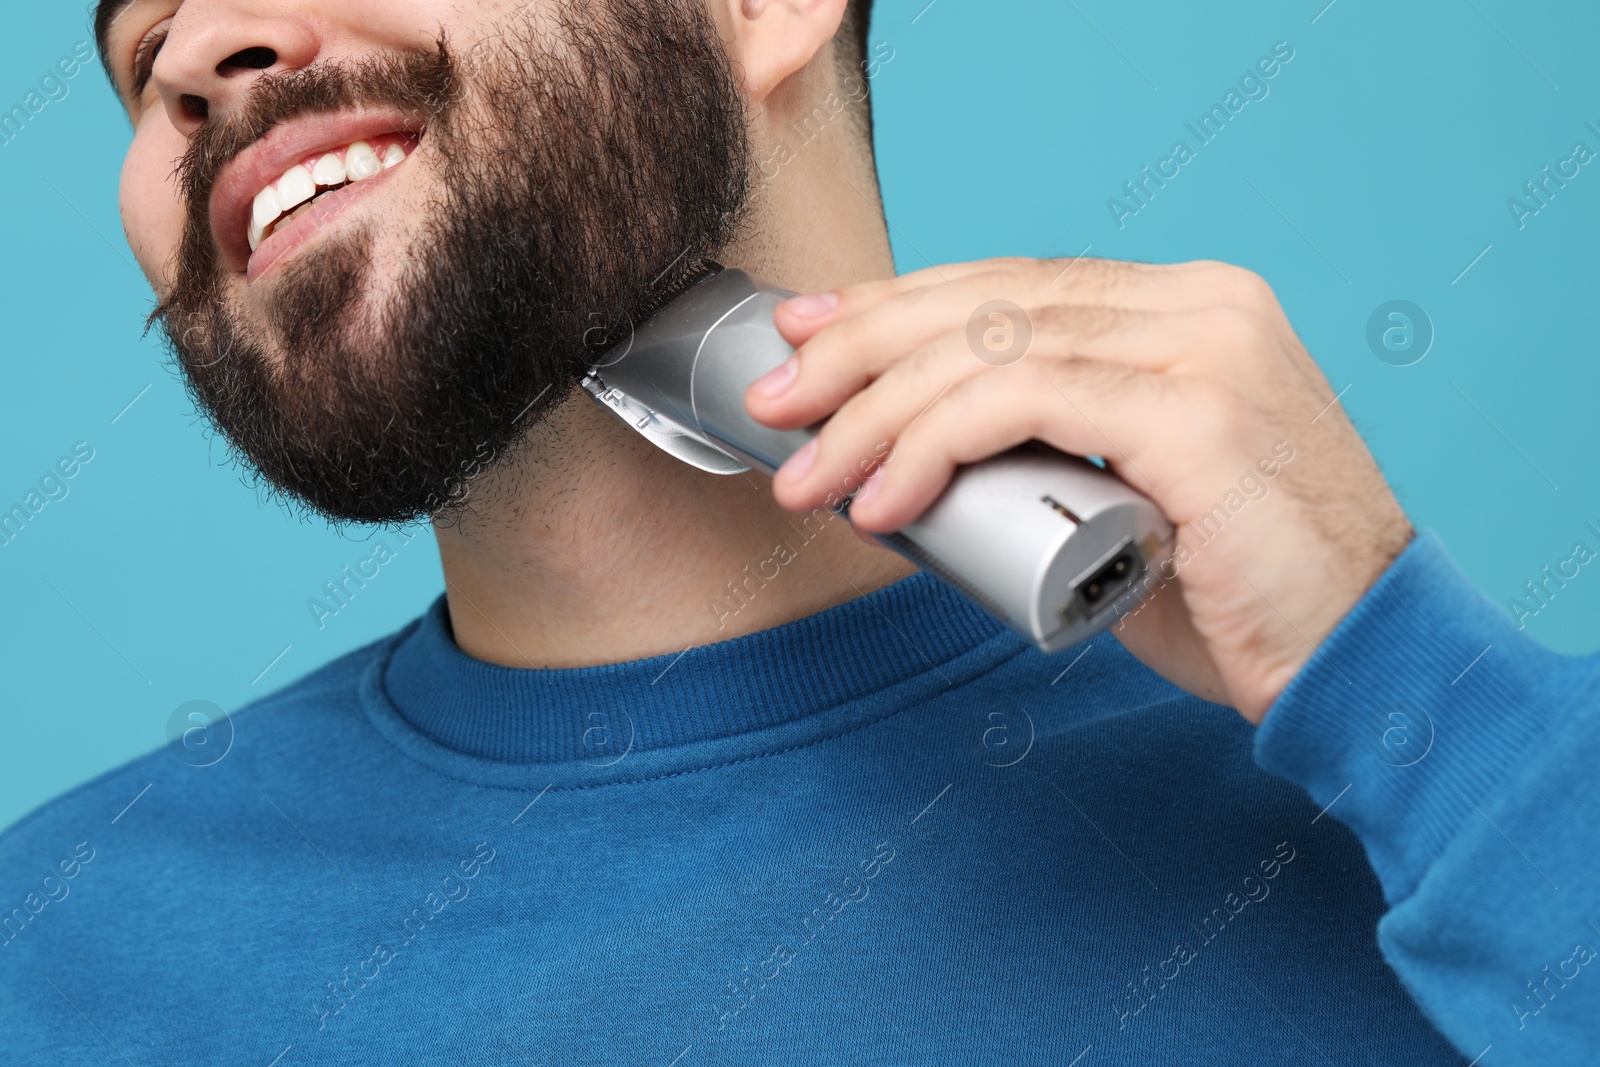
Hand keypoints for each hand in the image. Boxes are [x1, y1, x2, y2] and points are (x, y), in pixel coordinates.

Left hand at [743, 256, 1413, 722]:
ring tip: (810, 476)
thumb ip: (1047, 456)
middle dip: (863, 349)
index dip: (898, 306)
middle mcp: (1201, 304)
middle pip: (991, 300)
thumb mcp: (1124, 501)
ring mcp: (1206, 349)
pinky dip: (935, 445)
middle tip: (779, 403)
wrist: (1363, 666)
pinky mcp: (1200, 413)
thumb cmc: (1242, 600)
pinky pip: (1027, 401)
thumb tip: (910, 462)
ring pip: (993, 346)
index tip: (809, 340)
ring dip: (877, 411)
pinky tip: (882, 500)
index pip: (1013, 286)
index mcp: (1188, 309)